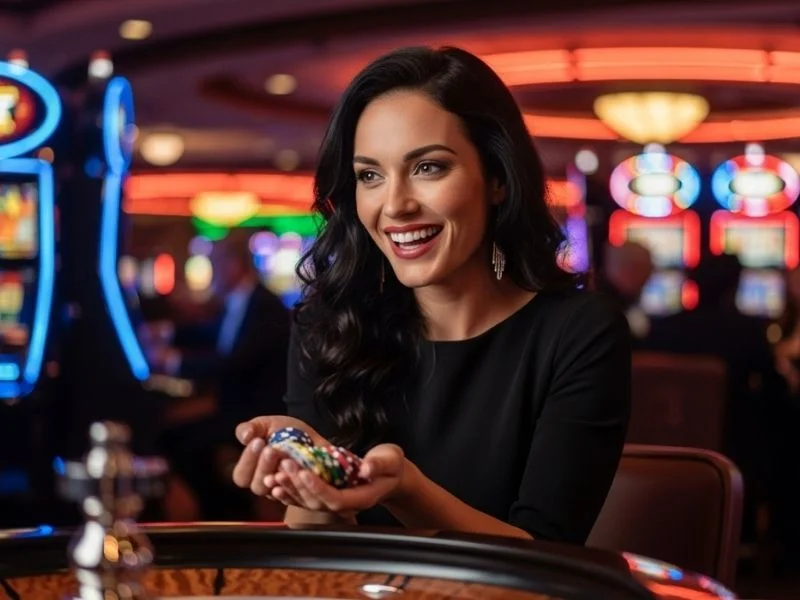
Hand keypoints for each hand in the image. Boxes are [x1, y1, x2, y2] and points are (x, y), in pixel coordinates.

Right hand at [231, 416, 330, 498]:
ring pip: (276, 492)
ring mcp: (283, 492)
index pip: (242, 475)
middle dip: (264, 467)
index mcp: (251, 472)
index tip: (258, 441)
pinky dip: (298, 484)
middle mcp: (265, 486)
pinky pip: (298, 495)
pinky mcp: (302, 493)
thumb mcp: (265, 425)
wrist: (311, 436)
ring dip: (280, 476)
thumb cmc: (282, 432)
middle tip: (271, 449)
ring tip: (285, 459)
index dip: (248, 460)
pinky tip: (300, 471)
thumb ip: (250, 429)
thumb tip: (246, 436)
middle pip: (258, 486)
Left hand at [271, 443, 406, 513]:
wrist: (390, 475)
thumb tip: (366, 468)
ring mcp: (334, 503)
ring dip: (289, 489)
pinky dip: (289, 492)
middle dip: (298, 484)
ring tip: (274, 474)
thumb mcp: (391, 460)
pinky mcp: (326, 496)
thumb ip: (379, 464)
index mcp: (361, 498)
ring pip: (307, 502)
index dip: (317, 487)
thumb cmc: (391, 465)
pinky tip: (275, 483)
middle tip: (284, 465)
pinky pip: (304, 498)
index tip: (303, 471)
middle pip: (316, 501)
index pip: (335, 498)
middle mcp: (345, 505)